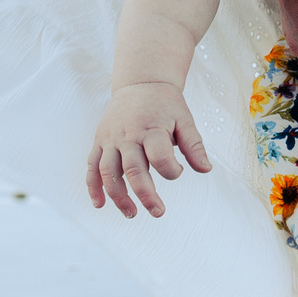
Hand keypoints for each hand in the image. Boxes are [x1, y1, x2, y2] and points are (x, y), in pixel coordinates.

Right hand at [87, 82, 212, 216]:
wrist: (140, 83)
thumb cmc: (165, 105)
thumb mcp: (185, 119)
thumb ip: (194, 145)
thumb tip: (206, 170)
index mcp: (151, 128)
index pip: (160, 157)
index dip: (171, 171)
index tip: (178, 172)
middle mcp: (127, 135)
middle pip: (133, 169)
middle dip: (145, 194)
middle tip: (158, 212)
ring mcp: (110, 139)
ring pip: (108, 172)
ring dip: (118, 196)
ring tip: (131, 213)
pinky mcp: (99, 142)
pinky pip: (92, 166)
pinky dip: (93, 187)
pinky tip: (100, 205)